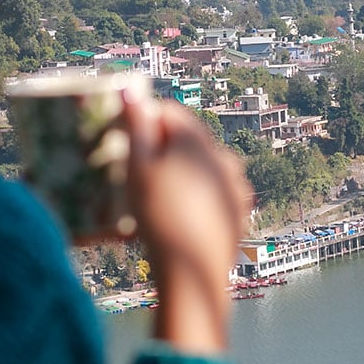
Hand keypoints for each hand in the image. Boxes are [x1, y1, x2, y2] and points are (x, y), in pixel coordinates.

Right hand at [122, 94, 252, 354]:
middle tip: (137, 171)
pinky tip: (181, 210)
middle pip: (187, 138)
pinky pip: (214, 188)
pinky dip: (198, 191)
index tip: (124, 142)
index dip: (143, 122)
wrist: (192, 274)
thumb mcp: (137, 170)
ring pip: (202, 163)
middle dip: (162, 147)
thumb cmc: (158, 217)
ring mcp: (234, 183)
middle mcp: (222, 155)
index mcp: (197, 141)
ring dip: (181, 169)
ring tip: (158, 194)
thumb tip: (131, 89)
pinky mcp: (238, 209)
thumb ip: (135, 127)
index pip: (168, 112)